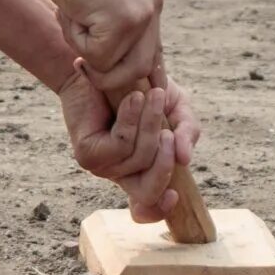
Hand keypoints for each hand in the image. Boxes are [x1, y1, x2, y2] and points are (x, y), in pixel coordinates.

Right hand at [41, 0, 163, 103]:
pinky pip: (96, 56)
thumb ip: (108, 17)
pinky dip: (76, 40)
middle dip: (111, 76)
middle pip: (144, 66)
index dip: (147, 70)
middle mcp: (152, 7)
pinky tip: (70, 12)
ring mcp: (142, 16)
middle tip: (81, 65)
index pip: (154, 46)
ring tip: (71, 21)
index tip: (147, 86)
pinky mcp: (124, 23)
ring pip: (117, 66)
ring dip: (87, 54)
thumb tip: (100, 54)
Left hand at [61, 73, 199, 221]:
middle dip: (164, 161)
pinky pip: (119, 145)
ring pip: (139, 160)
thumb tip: (185, 159)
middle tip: (170, 133)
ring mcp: (102, 167)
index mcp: (142, 170)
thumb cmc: (142, 88)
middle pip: (148, 192)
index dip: (161, 210)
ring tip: (152, 96)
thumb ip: (187, 131)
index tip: (175, 196)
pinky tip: (133, 98)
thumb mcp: (176, 108)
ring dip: (151, 125)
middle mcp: (121, 174)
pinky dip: (131, 120)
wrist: (103, 65)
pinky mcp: (87, 154)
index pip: (148, 207)